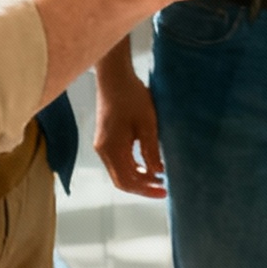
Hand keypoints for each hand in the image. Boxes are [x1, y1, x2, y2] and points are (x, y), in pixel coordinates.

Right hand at [94, 62, 165, 197]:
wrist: (115, 77)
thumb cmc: (131, 96)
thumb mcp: (147, 124)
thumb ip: (151, 150)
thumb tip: (157, 173)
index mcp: (111, 148)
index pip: (127, 181)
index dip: (146, 190)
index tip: (164, 191)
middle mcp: (103, 150)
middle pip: (122, 180)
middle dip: (143, 187)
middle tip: (163, 188)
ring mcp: (103, 145)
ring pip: (120, 172)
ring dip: (139, 177)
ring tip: (159, 177)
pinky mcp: (106, 139)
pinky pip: (119, 161)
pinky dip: (134, 167)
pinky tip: (148, 164)